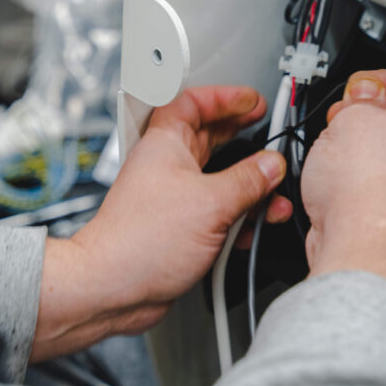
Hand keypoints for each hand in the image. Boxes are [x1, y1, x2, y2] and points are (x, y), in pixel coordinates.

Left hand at [31, 86, 290, 361]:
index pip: (195, 102)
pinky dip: (238, 214)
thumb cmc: (138, 240)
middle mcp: (167, 164)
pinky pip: (216, 209)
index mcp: (166, 142)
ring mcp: (173, 195)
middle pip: (209, 136)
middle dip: (241, 133)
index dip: (225, 97)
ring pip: (217, 176)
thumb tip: (271, 166)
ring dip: (248, 183)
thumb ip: (248, 181)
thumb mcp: (210, 203)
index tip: (252, 101)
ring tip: (273, 187)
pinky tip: (254, 225)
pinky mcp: (179, 225)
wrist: (112, 288)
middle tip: (265, 130)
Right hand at [302, 69, 385, 297]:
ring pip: (382, 154)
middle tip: (342, 117)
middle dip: (363, 115)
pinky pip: (372, 183)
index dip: (382, 80)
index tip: (358, 86)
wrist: (360, 244)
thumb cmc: (368, 188)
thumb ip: (361, 97)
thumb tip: (364, 93)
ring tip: (332, 151)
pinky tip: (334, 179)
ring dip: (354, 148)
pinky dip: (351, 178)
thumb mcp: (353, 116)